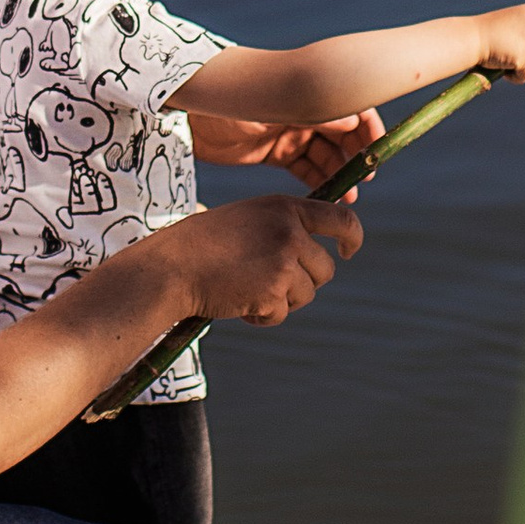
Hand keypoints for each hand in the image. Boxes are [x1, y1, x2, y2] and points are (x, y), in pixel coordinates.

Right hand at [157, 194, 362, 328]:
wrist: (172, 267)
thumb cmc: (202, 244)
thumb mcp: (248, 218)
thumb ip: (282, 227)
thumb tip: (315, 255)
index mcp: (285, 207)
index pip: (342, 219)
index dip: (352, 237)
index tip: (348, 251)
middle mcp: (290, 231)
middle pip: (325, 269)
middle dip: (304, 282)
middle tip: (269, 283)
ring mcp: (284, 262)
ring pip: (306, 294)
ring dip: (282, 300)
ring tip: (246, 291)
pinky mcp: (274, 292)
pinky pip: (283, 313)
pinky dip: (263, 316)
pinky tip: (239, 304)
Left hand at [185, 104, 383, 189]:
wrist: (189, 113)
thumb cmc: (232, 99)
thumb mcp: (273, 106)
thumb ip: (312, 112)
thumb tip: (353, 119)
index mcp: (307, 94)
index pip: (350, 108)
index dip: (368, 129)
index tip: (375, 153)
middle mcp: (303, 113)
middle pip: (341, 136)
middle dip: (355, 158)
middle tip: (362, 182)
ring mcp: (289, 134)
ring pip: (324, 156)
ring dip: (339, 175)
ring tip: (347, 198)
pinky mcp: (273, 153)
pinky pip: (304, 169)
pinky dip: (317, 182)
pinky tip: (326, 197)